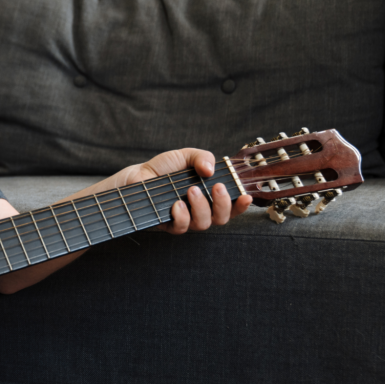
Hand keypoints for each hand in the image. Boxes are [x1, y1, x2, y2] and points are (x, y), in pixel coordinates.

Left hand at [113, 148, 251, 233]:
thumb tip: (211, 169)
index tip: (245, 197)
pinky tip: (176, 204)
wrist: (138, 175)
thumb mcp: (186, 155)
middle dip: (223, 204)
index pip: (232, 206)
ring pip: (203, 224)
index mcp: (209, 196)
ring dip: (201, 207)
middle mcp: (200, 210)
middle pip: (221, 219)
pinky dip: (182, 216)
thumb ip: (202, 157)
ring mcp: (185, 219)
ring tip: (191, 190)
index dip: (241, 205)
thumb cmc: (164, 168)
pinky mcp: (169, 225)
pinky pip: (182, 228)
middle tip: (215, 188)